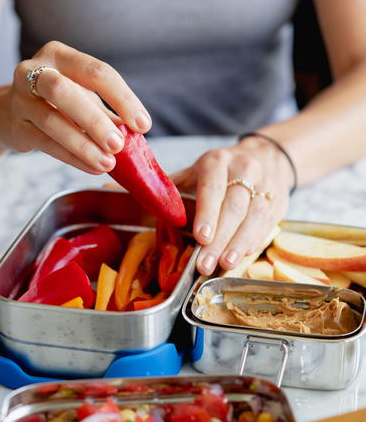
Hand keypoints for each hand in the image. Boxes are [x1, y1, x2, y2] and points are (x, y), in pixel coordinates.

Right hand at [0, 41, 151, 173]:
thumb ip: (106, 111)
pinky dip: (71, 158)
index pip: (96, 72)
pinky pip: (44, 143)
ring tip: (107, 163)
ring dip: (83, 145)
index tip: (142, 125)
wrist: (6, 114)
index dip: (122, 99)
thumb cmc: (55, 102)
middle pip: (64, 91)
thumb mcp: (82, 97)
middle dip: (95, 120)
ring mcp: (19, 98)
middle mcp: (34, 70)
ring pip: (52, 122)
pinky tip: (91, 168)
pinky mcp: (14, 126)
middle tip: (118, 145)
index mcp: (59, 55)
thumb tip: (136, 133)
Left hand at [171, 137, 293, 274]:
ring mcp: (264, 185)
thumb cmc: (219, 172)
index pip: (213, 188)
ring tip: (224, 264)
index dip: (207, 214)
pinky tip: (241, 255)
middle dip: (219, 239)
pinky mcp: (278, 201)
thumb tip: (144, 202)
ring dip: (238, 245)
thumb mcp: (194, 172)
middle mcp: (244, 169)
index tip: (201, 237)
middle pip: (234, 208)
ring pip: (253, 218)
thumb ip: (172, 189)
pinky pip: (266, 224)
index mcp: (217, 162)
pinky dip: (253, 242)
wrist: (266, 157)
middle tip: (205, 263)